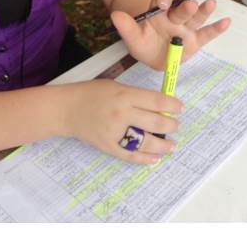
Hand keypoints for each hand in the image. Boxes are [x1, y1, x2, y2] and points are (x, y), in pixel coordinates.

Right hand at [62, 79, 180, 164]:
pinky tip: (154, 159)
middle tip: (176, 126)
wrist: (67, 109)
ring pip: (145, 141)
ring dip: (162, 145)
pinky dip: (143, 158)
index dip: (171, 105)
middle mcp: (122, 114)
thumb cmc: (91, 93)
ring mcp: (115, 132)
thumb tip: (157, 105)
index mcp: (124, 95)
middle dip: (170, 125)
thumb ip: (135, 96)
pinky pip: (129, 154)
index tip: (180, 108)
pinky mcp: (108, 146)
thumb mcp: (115, 86)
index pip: (155, 101)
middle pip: (154, 121)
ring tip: (171, 146)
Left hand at [110, 0, 229, 69]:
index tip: (163, 4)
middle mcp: (175, 17)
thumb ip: (126, 27)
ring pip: (196, 18)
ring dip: (203, 11)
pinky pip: (207, 34)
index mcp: (159, 13)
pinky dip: (217, 28)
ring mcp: (187, 28)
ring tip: (211, 5)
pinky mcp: (196, 41)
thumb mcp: (132, 38)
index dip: (163, 1)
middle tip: (190, 5)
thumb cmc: (144, 43)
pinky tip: (226, 22)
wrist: (152, 56)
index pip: (162, 1)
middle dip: (185, 8)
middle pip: (181, 10)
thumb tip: (115, 15)